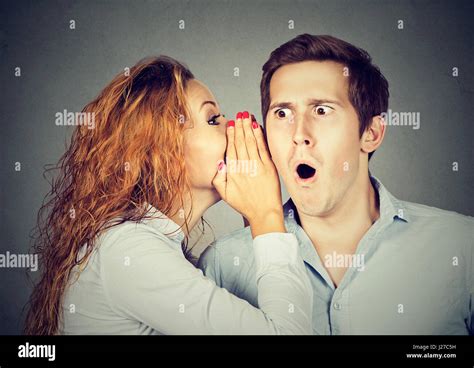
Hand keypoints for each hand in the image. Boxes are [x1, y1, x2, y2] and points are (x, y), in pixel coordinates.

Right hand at [212, 111, 284, 237]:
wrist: (264, 213)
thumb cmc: (244, 204)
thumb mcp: (225, 194)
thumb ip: (218, 178)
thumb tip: (219, 162)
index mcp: (233, 173)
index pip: (231, 149)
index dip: (231, 134)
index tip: (231, 124)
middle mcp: (244, 168)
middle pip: (240, 142)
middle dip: (240, 126)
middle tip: (239, 114)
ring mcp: (257, 167)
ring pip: (251, 142)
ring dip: (248, 128)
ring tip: (247, 116)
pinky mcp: (269, 168)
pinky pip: (263, 148)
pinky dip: (260, 136)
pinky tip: (257, 127)